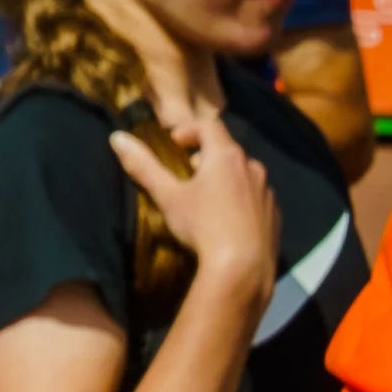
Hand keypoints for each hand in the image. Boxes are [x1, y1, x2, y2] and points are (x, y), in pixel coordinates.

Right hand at [108, 112, 278, 301]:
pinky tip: (226, 222)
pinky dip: (239, 200)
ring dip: (223, 179)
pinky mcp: (274, 213)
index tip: (173, 145)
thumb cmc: (202, 225)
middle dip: (204, 157)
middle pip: (226, 150)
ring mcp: (266, 190)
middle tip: (184, 178)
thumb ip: (143, 166)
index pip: (209, 125)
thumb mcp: (167, 196)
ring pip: (242, 174)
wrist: (243, 267)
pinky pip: (254, 197)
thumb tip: (117, 137)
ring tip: (205, 202)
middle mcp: (251, 166)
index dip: (189, 130)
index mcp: (226, 156)